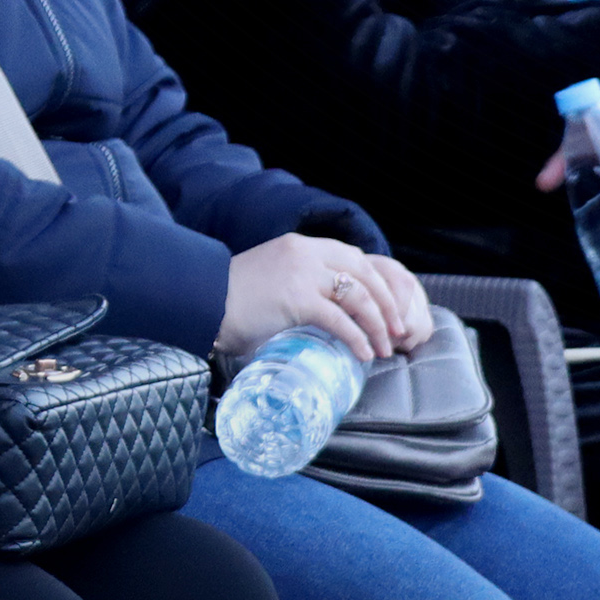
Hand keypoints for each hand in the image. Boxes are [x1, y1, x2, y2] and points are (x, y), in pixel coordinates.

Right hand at [217, 233, 433, 360]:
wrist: (201, 300)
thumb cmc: (231, 299)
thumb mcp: (271, 278)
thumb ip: (298, 287)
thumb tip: (325, 317)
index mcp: (300, 246)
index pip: (354, 257)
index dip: (378, 283)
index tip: (388, 307)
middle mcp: (305, 253)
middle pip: (365, 274)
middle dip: (388, 304)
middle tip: (398, 330)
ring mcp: (302, 274)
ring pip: (358, 296)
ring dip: (378, 325)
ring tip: (384, 348)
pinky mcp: (296, 299)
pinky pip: (339, 319)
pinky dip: (357, 338)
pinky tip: (363, 353)